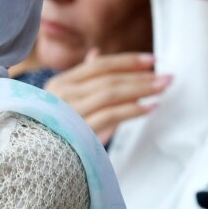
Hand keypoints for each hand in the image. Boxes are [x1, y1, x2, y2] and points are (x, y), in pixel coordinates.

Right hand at [44, 49, 169, 143]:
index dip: (126, 61)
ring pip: (110, 93)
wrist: (40, 155)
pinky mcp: (79, 130)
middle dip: (140, 76)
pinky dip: (133, 110)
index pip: (98, 66)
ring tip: (162, 89)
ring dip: (140, 89)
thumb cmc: (56, 127)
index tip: (152, 60)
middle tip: (166, 76)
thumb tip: (96, 53)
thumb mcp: (65, 99)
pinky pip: (110, 115)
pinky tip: (150, 107)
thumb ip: (82, 78)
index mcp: (59, 83)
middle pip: (107, 78)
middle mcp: (62, 94)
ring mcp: (69, 111)